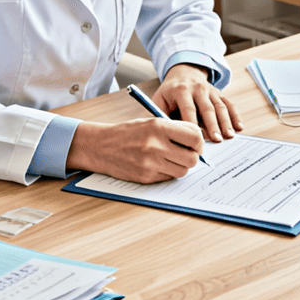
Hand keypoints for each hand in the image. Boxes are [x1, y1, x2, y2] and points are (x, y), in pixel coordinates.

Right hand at [67, 117, 205, 181]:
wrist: (100, 146)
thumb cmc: (128, 132)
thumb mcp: (152, 122)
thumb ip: (175, 129)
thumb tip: (198, 140)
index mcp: (158, 127)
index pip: (195, 137)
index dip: (199, 141)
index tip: (195, 143)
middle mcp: (155, 145)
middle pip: (192, 158)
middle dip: (193, 156)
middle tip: (187, 152)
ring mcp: (150, 163)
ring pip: (183, 171)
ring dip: (182, 166)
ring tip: (172, 158)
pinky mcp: (145, 177)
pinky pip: (168, 178)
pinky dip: (169, 172)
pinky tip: (159, 164)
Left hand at [153, 64, 243, 142]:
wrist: (184, 73)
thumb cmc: (169, 93)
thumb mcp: (159, 99)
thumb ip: (160, 115)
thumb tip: (163, 135)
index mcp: (181, 90)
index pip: (188, 108)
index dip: (193, 124)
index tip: (195, 139)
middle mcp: (197, 88)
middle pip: (207, 108)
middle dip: (213, 125)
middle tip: (217, 140)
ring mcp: (210, 90)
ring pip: (220, 106)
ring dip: (226, 122)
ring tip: (229, 136)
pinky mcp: (219, 93)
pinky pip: (229, 104)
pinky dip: (235, 116)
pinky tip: (239, 127)